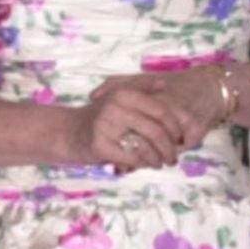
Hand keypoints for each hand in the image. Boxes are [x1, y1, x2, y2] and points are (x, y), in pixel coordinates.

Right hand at [73, 74, 200, 169]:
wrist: (68, 132)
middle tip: (173, 157)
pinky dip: (141, 163)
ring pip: (145, 145)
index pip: (160, 111)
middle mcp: (115, 106)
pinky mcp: (100, 145)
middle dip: (169, 147)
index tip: (180, 138)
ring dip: (157, 158)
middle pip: (156, 130)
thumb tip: (164, 83)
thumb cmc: (99, 115)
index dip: (175, 126)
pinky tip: (144, 165)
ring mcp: (106, 126)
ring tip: (161, 163)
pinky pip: (131, 158)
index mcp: (124, 93)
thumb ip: (141, 87)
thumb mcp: (118, 94)